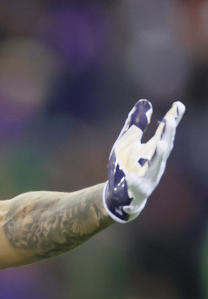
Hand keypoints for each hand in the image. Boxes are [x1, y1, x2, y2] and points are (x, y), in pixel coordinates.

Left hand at [103, 99, 184, 222]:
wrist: (120, 195)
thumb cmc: (127, 166)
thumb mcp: (127, 143)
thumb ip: (136, 125)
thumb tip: (145, 103)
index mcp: (154, 150)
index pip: (165, 133)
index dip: (173, 119)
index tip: (178, 105)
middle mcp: (156, 162)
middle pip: (164, 147)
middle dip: (168, 134)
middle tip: (170, 120)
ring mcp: (149, 177)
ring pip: (156, 166)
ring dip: (159, 155)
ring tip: (161, 144)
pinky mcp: (137, 190)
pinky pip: (135, 185)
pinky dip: (133, 181)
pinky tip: (130, 177)